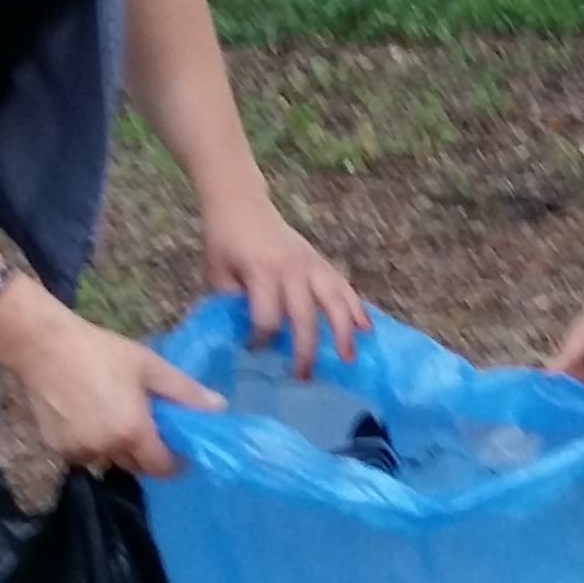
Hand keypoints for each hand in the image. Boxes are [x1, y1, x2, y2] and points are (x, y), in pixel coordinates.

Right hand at [0, 289, 212, 475]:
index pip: (161, 467)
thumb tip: (218, 408)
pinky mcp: (56, 449)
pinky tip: (88, 413)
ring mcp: (78, 452)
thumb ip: (185, 391)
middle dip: (147, 450)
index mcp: (131, 432)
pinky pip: (85, 454)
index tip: (178, 444)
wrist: (43, 347)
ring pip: (109, 459)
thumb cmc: (100, 352)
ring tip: (113, 411)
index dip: (174, 460)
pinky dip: (92, 441)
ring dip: (117, 446)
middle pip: (136, 466)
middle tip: (146, 421)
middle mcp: (105, 450)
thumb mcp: (149, 366)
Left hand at [204, 202, 365, 374]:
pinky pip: (344, 287)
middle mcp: (292, 269)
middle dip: (305, 348)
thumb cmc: (225, 243)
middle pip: (305, 315)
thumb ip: (233, 306)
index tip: (253, 350)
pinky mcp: (321, 262)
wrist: (242, 206)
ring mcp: (311, 264)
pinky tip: (366, 328)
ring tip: (347, 357)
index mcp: (262, 272)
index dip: (260, 339)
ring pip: (335, 300)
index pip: (267, 317)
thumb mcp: (217, 276)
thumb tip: (249, 337)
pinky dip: (356, 308)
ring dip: (343, 330)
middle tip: (303, 376)